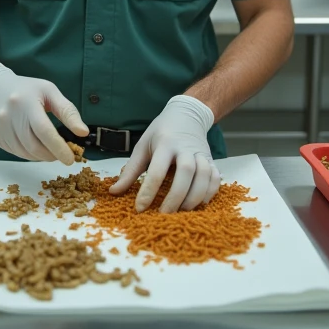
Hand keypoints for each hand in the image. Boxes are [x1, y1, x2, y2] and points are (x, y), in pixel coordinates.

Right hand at [0, 61, 87, 163]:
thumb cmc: (27, 89)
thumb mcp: (50, 92)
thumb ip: (68, 111)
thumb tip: (83, 133)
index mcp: (25, 102)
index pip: (43, 130)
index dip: (58, 147)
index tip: (70, 159)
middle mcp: (8, 116)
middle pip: (34, 146)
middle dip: (52, 154)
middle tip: (62, 153)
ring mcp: (0, 128)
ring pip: (26, 153)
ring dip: (41, 156)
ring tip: (49, 148)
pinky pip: (16, 153)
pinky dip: (30, 154)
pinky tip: (34, 143)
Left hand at [109, 95, 219, 212]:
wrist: (187, 115)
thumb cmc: (161, 132)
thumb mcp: (142, 146)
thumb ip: (130, 170)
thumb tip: (113, 191)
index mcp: (165, 143)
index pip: (157, 170)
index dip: (148, 191)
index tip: (140, 208)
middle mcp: (185, 148)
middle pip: (186, 173)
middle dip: (176, 196)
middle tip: (164, 214)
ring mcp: (201, 153)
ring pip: (204, 176)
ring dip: (194, 197)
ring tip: (181, 211)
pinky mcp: (212, 159)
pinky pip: (215, 178)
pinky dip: (209, 193)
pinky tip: (198, 204)